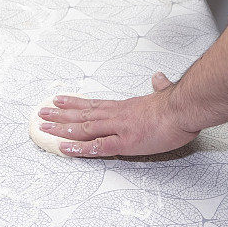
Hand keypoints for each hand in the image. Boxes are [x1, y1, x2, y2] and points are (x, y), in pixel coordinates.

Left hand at [37, 73, 198, 156]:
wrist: (185, 108)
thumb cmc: (178, 104)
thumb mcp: (165, 91)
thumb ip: (159, 86)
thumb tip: (159, 77)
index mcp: (126, 107)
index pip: (94, 104)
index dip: (75, 104)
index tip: (59, 101)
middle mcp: (117, 115)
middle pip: (83, 115)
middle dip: (60, 116)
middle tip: (42, 114)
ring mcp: (119, 129)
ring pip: (84, 128)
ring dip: (62, 129)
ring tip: (44, 128)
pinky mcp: (125, 143)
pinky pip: (97, 147)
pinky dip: (79, 148)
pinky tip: (65, 149)